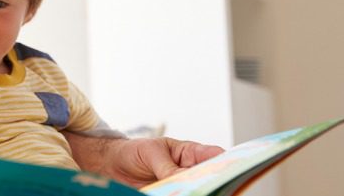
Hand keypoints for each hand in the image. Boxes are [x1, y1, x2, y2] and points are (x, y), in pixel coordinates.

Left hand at [101, 137, 223, 187]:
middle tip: (215, 190)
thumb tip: (182, 179)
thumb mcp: (151, 154)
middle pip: (209, 180)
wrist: (112, 165)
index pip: (215, 156)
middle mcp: (189, 172)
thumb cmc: (134, 151)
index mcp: (189, 153)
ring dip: (198, 193)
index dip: (227, 163)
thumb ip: (167, 167)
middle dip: (214, 185)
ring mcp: (180, 187)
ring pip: (197, 192)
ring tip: (194, 193)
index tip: (232, 171)